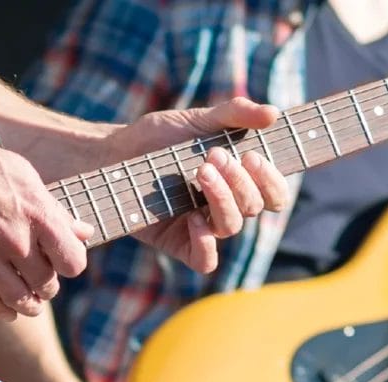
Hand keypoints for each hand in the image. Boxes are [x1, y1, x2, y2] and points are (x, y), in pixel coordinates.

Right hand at [0, 117, 93, 320]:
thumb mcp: (22, 175)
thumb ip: (53, 209)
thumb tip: (83, 232)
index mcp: (37, 212)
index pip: (72, 262)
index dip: (69, 265)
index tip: (60, 263)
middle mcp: (15, 238)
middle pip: (47, 284)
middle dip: (46, 286)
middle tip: (40, 281)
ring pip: (20, 300)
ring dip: (29, 305)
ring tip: (29, 302)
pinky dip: (1, 311)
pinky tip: (6, 309)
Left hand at [99, 97, 287, 271]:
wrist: (114, 153)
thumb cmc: (157, 137)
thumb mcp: (196, 120)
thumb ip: (234, 114)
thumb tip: (273, 114)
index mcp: (237, 181)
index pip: (273, 194)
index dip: (272, 181)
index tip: (253, 156)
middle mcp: (224, 205)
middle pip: (253, 207)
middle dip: (240, 181)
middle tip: (213, 156)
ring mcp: (201, 226)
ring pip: (231, 227)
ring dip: (222, 199)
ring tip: (199, 172)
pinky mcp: (177, 243)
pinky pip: (204, 261)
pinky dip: (206, 243)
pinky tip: (193, 218)